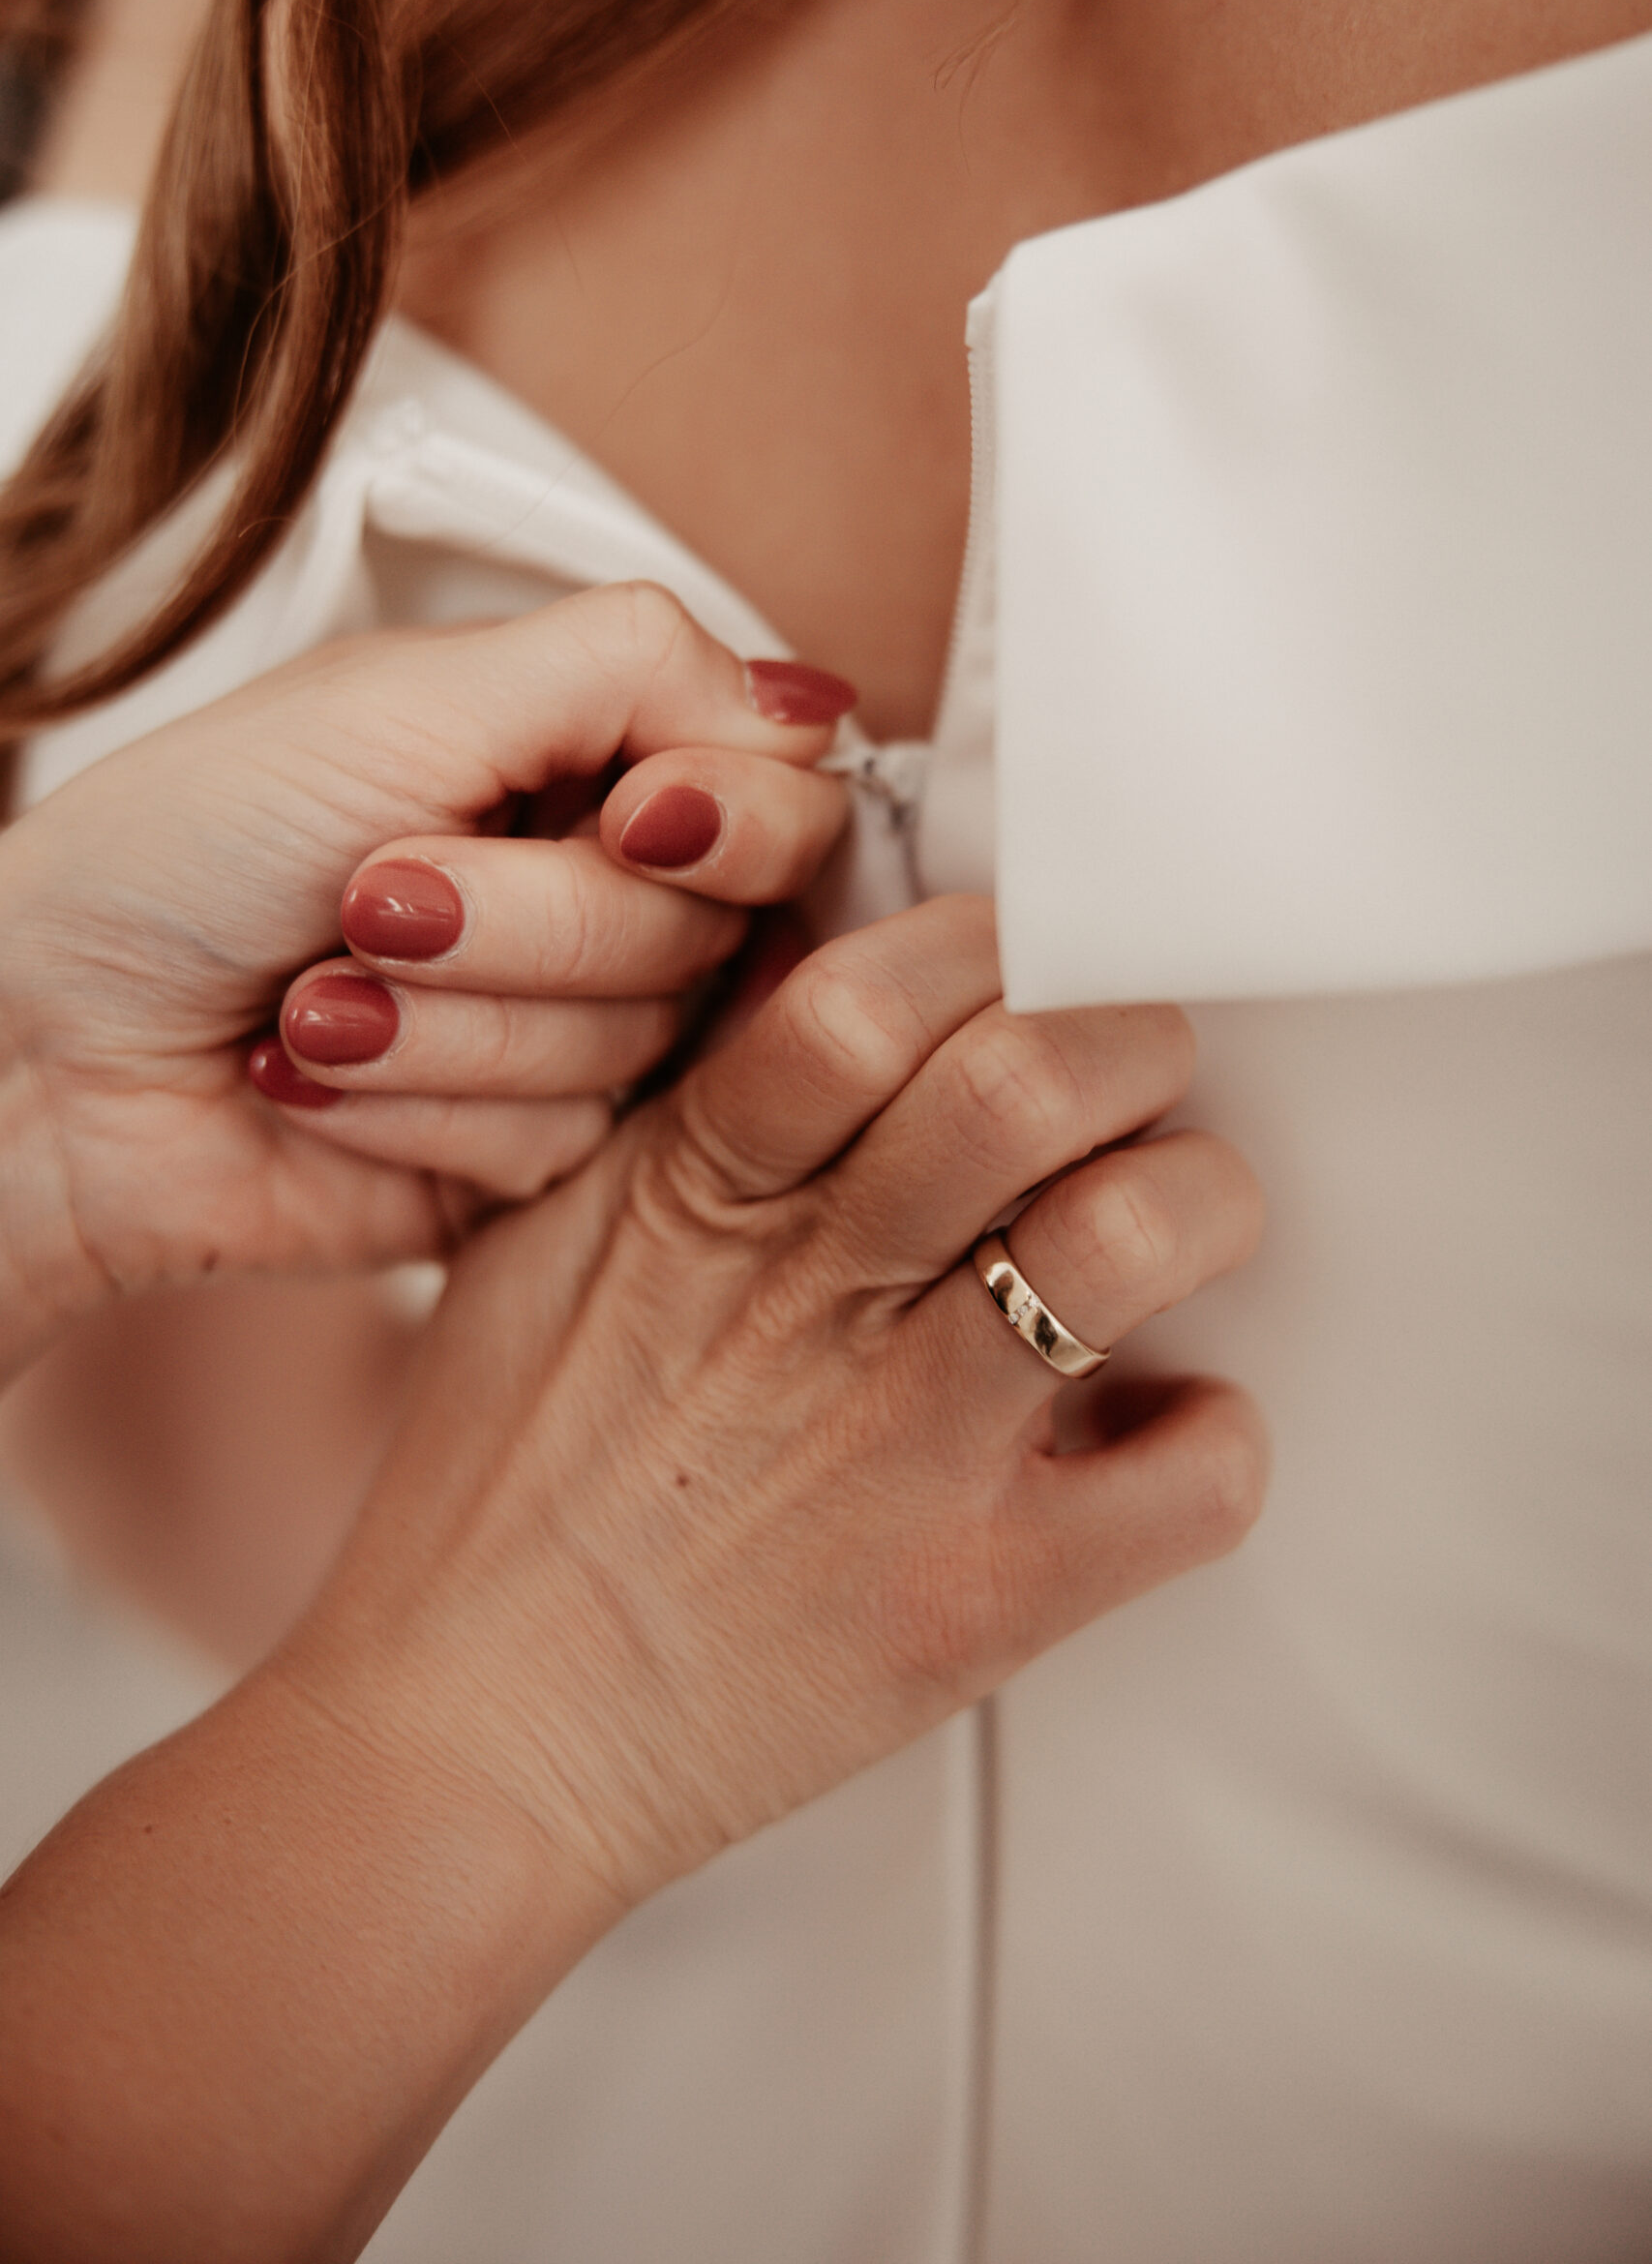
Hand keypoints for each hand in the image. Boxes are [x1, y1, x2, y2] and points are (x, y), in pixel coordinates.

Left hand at [0, 586, 848, 1377]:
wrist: (44, 1044)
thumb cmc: (177, 850)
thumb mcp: (404, 696)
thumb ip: (629, 664)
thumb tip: (810, 701)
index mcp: (590, 763)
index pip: (787, 799)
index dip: (729, 825)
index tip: (631, 820)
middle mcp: (603, 899)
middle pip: (710, 934)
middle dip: (524, 922)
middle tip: (373, 896)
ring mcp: (570, 1036)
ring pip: (632, 1053)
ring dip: (443, 1023)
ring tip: (315, 993)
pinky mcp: (524, 1160)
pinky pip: (559, 1148)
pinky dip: (415, 1109)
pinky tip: (317, 1077)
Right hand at [285, 895, 1266, 1907]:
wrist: (466, 1742)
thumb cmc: (503, 1489)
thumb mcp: (551, 1236)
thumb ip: (683, 1103)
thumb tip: (820, 969)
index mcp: (696, 1192)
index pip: (874, 992)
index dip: (984, 951)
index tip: (1023, 968)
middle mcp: (809, 1301)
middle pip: (1027, 1083)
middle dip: (1125, 1045)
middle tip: (1132, 1080)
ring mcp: (902, 1450)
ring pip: (1131, 1240)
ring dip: (1196, 1201)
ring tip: (1176, 1225)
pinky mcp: (978, 1599)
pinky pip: (1188, 1483)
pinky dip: (1215, 1437)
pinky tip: (1160, 1425)